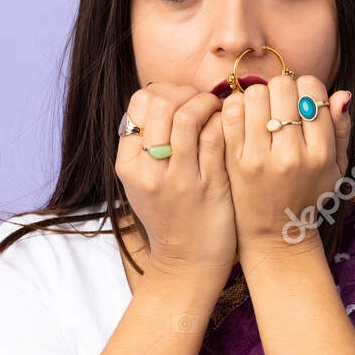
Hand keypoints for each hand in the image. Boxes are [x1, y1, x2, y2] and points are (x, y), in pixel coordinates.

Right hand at [114, 82, 237, 272]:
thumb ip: (145, 144)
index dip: (162, 92)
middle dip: (184, 92)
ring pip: (187, 116)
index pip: (138, 104)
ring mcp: (179, 179)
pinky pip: (215, 138)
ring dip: (205, 102)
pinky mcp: (210, 187)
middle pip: (161, 104)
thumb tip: (160, 96)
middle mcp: (149, 171)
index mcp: (128, 165)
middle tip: (199, 100)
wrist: (187, 262)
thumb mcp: (142, 181)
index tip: (178, 98)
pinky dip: (222, 122)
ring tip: (214, 108)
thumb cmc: (169, 215)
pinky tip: (227, 126)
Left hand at [220, 73, 352, 256]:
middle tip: (280, 105)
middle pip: (282, 87)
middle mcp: (291, 155)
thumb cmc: (309, 194)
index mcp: (320, 154)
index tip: (301, 102)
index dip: (306, 88)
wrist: (275, 233)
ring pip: (255, 94)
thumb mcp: (337, 168)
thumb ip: (342, 129)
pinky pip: (231, 111)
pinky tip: (244, 118)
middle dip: (282, 89)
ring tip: (262, 113)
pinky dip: (236, 106)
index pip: (312, 90)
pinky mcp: (234, 161)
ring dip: (259, 96)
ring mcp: (259, 158)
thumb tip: (341, 94)